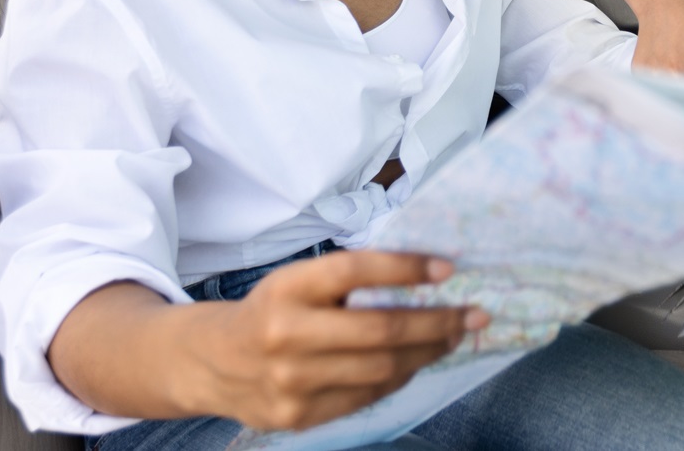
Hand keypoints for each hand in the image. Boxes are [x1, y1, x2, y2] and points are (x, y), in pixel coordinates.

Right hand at [177, 251, 485, 430]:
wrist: (210, 363)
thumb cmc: (272, 311)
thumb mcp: (298, 281)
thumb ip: (349, 280)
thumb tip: (427, 276)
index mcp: (286, 288)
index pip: (353, 271)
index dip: (405, 268)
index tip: (448, 268)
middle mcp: (285, 335)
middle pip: (379, 330)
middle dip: (437, 321)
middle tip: (474, 313)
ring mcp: (291, 382)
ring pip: (381, 368)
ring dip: (428, 351)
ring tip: (455, 336)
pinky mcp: (298, 416)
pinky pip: (366, 396)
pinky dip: (400, 377)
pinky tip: (418, 360)